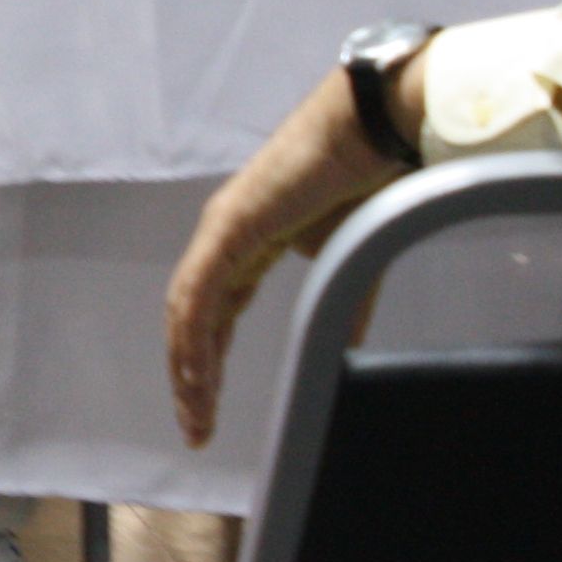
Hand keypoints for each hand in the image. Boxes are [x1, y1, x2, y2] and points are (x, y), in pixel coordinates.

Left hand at [165, 63, 416, 445]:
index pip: (214, 314)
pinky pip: (202, 291)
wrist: (373, 133)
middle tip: (196, 428)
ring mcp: (221, 230)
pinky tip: (198, 374)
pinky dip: (196, 335)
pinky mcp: (230, 226)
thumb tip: (346, 346)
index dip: (209, 361)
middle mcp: (222, 237)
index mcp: (244, 244)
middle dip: (191, 377)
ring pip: (187, 312)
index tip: (209, 407)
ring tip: (196, 414)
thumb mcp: (346, 260)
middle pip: (191, 320)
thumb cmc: (363, 180)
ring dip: (188, 367)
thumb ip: (340, 304)